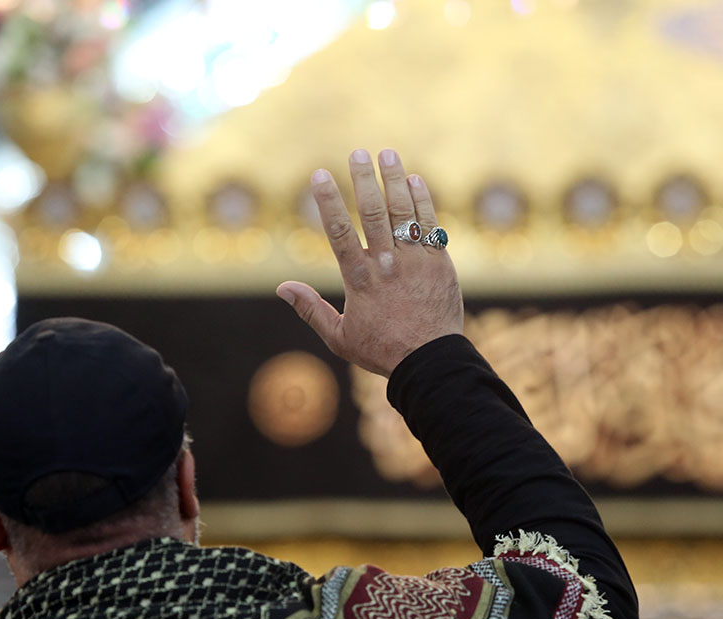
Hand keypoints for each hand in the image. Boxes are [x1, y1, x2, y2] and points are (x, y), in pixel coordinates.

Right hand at [276, 149, 463, 377]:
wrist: (431, 361)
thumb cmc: (382, 350)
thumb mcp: (339, 337)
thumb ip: (310, 309)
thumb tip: (282, 288)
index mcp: (360, 279)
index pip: (339, 232)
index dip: (328, 201)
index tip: (319, 174)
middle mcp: (387, 264)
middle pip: (373, 213)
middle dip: (364, 179)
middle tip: (357, 152)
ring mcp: (416, 261)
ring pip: (404, 212)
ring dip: (395, 180)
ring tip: (387, 154)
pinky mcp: (440, 263)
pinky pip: (431, 225)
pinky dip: (423, 202)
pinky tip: (415, 181)